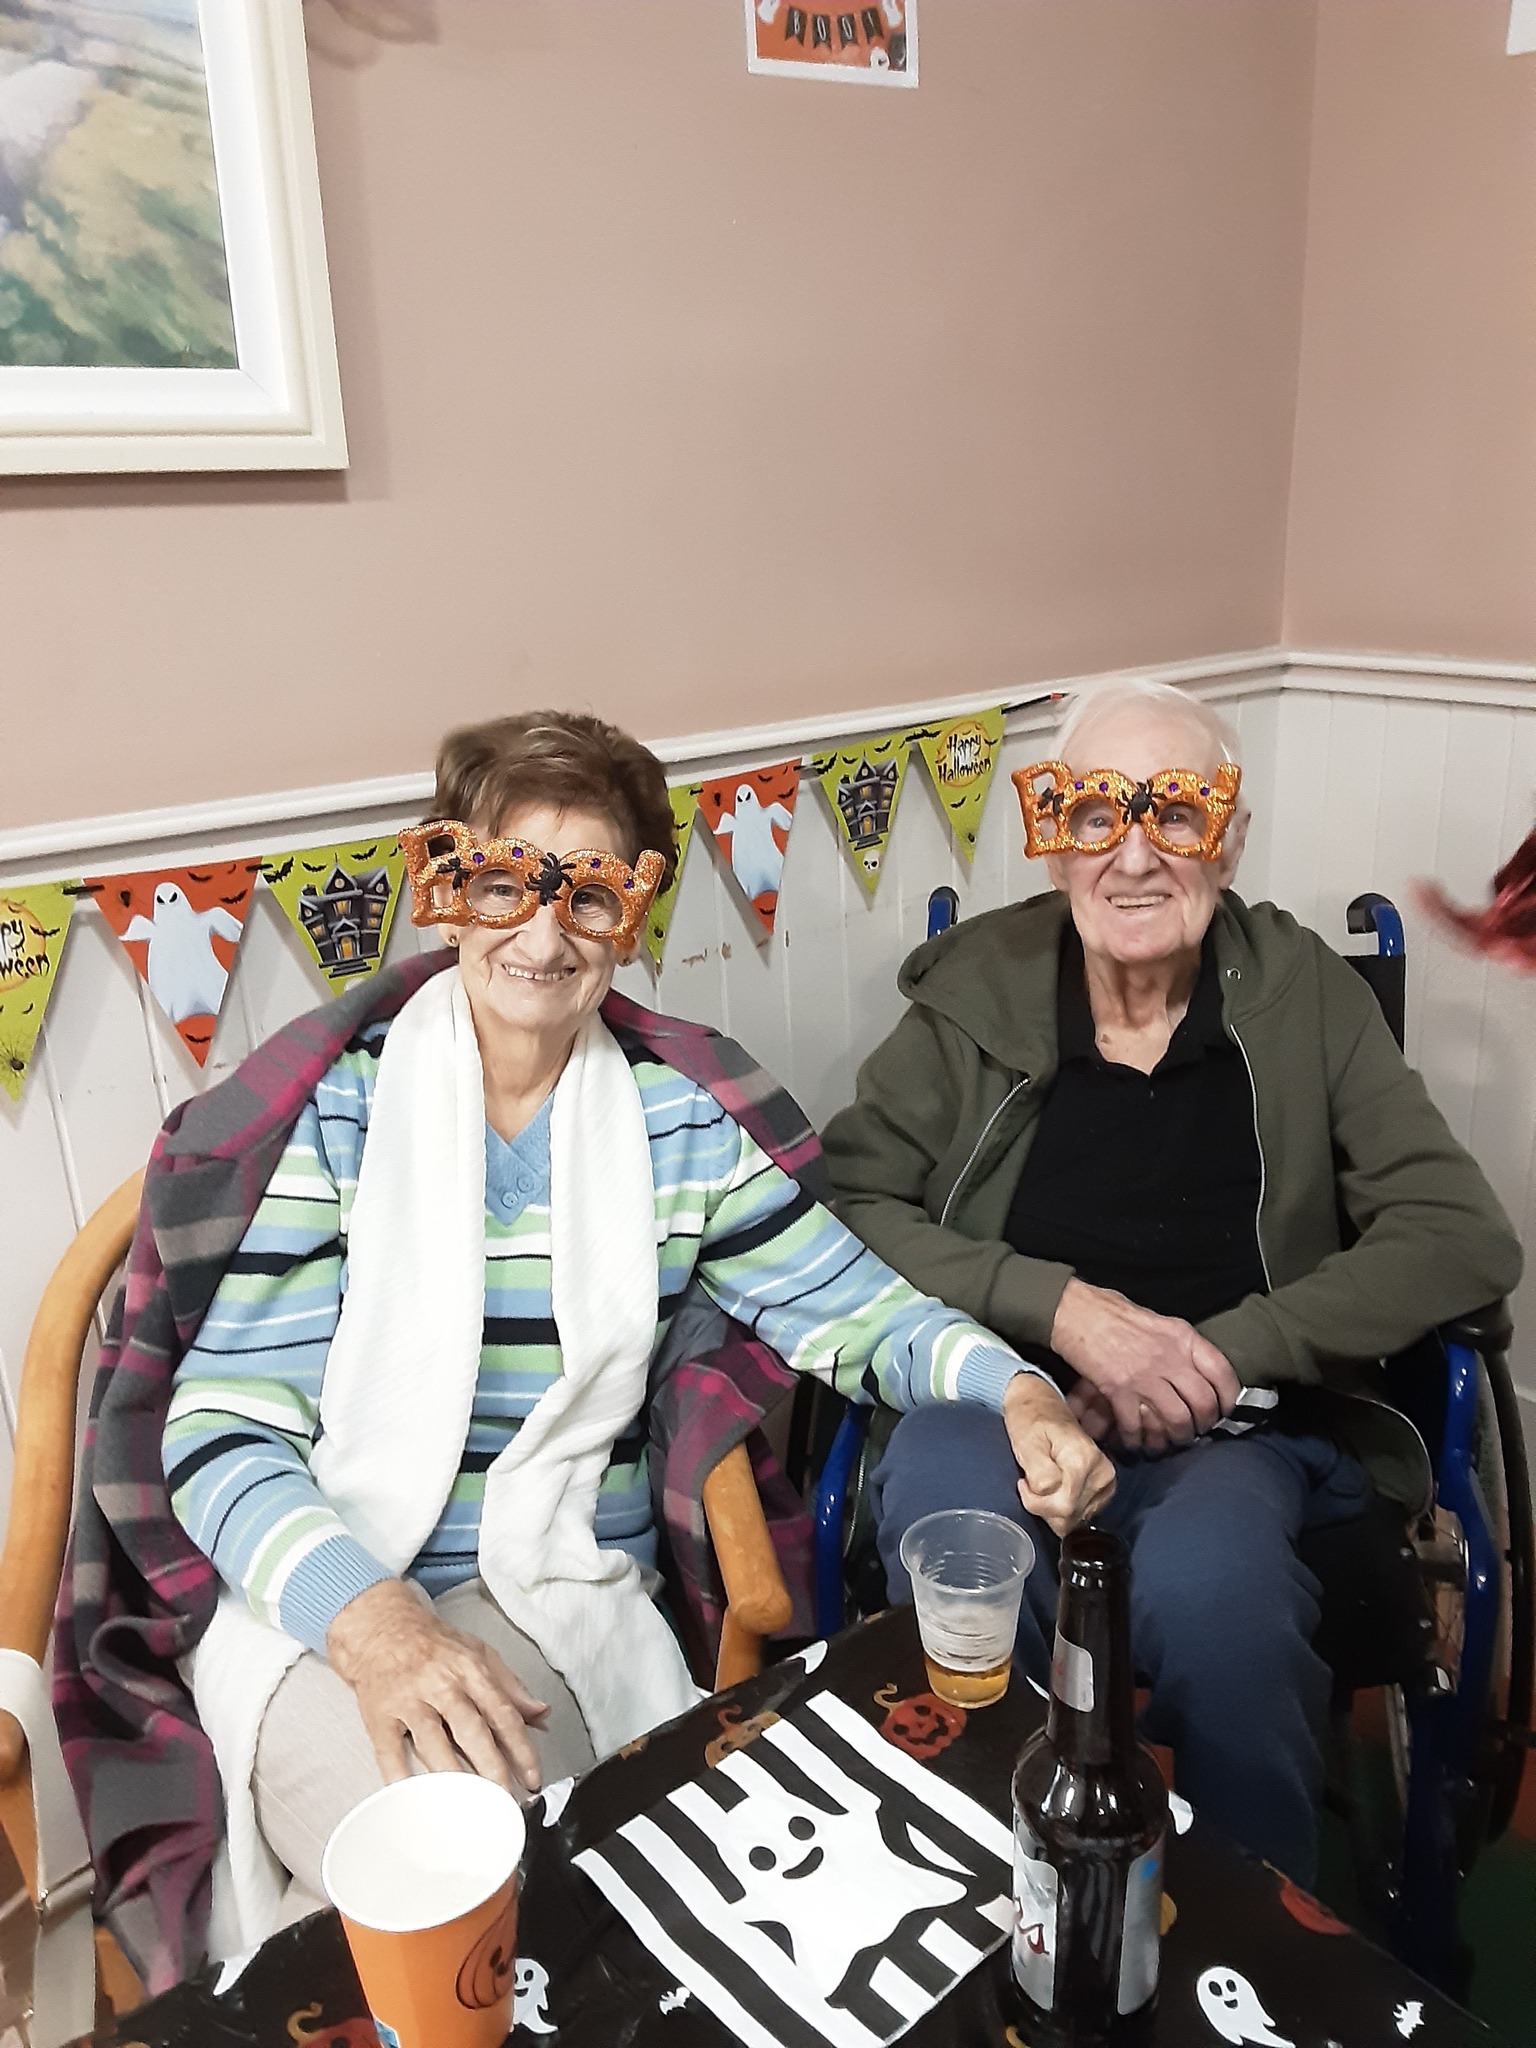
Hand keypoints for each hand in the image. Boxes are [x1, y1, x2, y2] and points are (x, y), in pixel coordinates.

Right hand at [327, 1579, 550, 1793]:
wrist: (382, 1629)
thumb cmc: (435, 1645)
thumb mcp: (479, 1654)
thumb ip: (511, 1687)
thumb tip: (541, 1713)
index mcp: (470, 1670)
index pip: (502, 1712)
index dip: (521, 1747)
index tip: (532, 1776)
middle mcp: (441, 1685)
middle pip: (470, 1730)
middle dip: (491, 1767)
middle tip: (505, 1797)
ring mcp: (409, 1700)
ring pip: (433, 1742)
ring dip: (452, 1774)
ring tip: (468, 1804)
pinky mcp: (380, 1715)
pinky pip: (389, 1750)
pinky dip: (399, 1775)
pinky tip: (412, 1795)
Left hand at [1001, 1374, 1116, 1535]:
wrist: (1041, 1404)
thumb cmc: (1031, 1420)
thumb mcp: (1026, 1443)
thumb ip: (1039, 1472)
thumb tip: (1048, 1493)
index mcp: (1086, 1461)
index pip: (1063, 1508)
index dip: (1036, 1503)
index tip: (1023, 1482)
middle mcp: (1103, 1474)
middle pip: (1070, 1517)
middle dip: (1044, 1506)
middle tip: (1031, 1482)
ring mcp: (1107, 1482)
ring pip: (1074, 1519)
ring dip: (1052, 1508)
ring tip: (1042, 1481)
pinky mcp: (1104, 1488)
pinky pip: (1080, 1514)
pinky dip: (1062, 1506)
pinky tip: (1054, 1488)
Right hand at [1050, 1279, 1238, 1452]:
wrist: (1073, 1311)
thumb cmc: (1111, 1311)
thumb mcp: (1156, 1319)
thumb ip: (1176, 1344)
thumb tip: (1191, 1367)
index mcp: (1181, 1337)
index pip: (1221, 1372)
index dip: (1228, 1397)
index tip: (1224, 1409)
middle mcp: (1169, 1357)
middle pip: (1202, 1402)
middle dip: (1204, 1423)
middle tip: (1198, 1429)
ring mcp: (1144, 1375)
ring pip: (1177, 1419)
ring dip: (1177, 1436)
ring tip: (1172, 1439)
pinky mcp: (1119, 1390)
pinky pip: (1137, 1425)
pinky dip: (1138, 1439)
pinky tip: (1136, 1442)